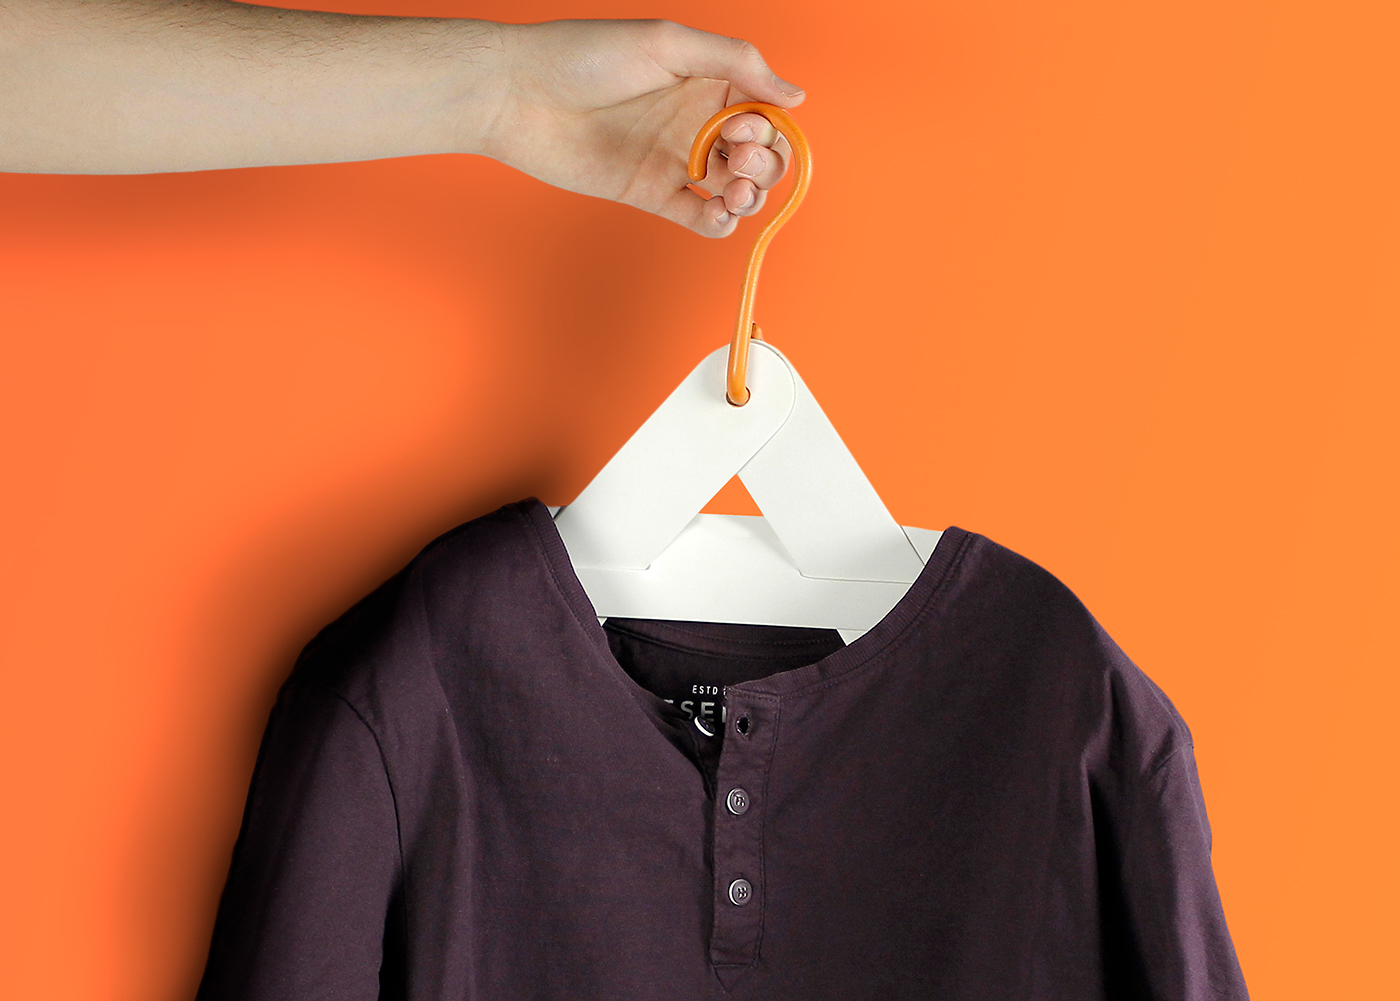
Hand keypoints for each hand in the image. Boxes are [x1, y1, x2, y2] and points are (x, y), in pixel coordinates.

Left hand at [483, 20, 804, 237]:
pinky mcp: (650, 194)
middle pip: (756, 156)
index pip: (763, 113)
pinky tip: (718, 214)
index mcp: (706, 83)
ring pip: (735, 191)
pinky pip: (699, 218)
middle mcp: (695, 123)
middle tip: (737, 161)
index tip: (741, 126)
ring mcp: (674, 161)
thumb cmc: (585, 56)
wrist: (520, 94)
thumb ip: (735, 63)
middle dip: (763, 165)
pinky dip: (719, 224)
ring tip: (732, 194)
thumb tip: (796, 97)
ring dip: (749, 197)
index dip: (765, 127)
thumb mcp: (668, 43)